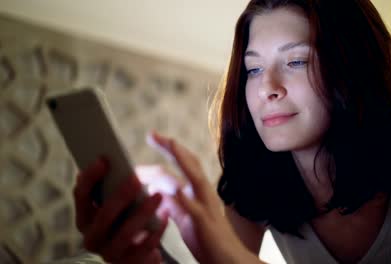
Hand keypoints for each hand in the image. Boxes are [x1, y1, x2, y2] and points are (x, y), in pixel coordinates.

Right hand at [73, 158, 168, 262]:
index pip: (81, 196)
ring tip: (158, 196)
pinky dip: (156, 232)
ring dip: (142, 213)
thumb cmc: (125, 221)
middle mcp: (92, 238)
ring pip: (125, 233)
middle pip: (104, 216)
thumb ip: (110, 188)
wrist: (135, 256)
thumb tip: (109, 159)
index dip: (91, 178)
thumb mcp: (114, 206)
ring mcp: (110, 253)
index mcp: (85, 219)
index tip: (104, 160)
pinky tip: (166, 217)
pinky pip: (144, 248)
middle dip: (120, 196)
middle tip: (136, 179)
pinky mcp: (130, 263)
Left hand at [145, 132, 262, 263]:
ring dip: (182, 161)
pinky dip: (185, 197)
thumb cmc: (207, 240)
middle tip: (154, 134)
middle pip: (190, 164)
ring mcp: (206, 207)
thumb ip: (172, 204)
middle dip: (173, 148)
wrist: (229, 260)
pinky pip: (195, 208)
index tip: (154, 136)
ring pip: (195, 178)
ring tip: (171, 146)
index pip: (184, 164)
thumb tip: (156, 190)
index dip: (170, 149)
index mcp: (198, 192)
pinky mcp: (205, 223)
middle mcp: (204, 194)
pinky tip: (176, 189)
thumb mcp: (185, 219)